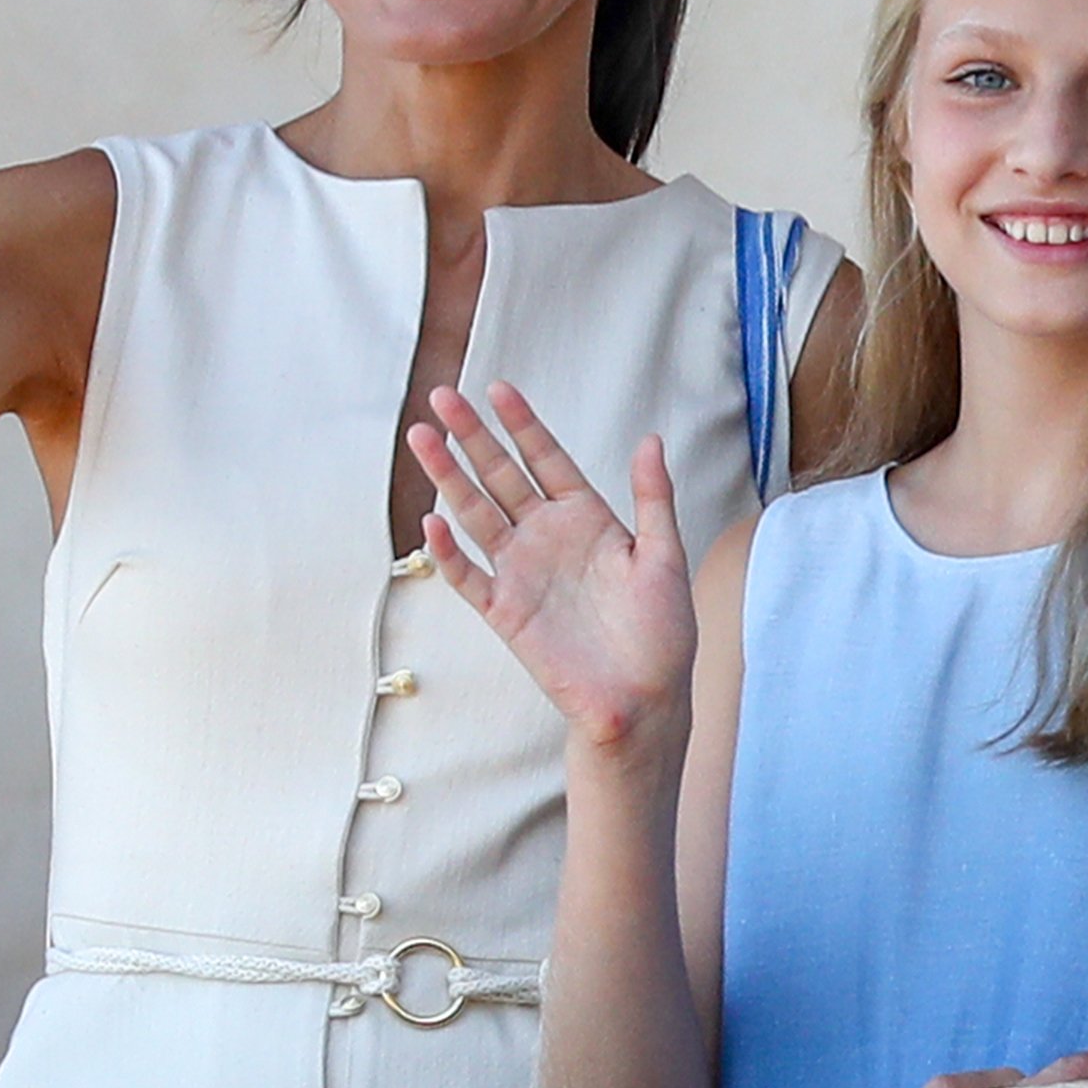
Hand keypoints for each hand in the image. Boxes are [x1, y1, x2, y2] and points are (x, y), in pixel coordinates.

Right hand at [415, 384, 694, 758]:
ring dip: (449, 478)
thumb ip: (653, 498)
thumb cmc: (663, 632)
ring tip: (422, 439)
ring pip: (476, 514)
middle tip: (443, 396)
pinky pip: (468, 576)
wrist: (645, 698)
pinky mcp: (506, 612)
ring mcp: (523, 572)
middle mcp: (548, 538)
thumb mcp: (665, 556)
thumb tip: (651, 439)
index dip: (522, 425)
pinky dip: (448, 552)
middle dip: (471, 437)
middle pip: (500, 476)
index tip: (498, 389)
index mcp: (587, 519)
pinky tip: (432, 521)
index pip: (546, 459)